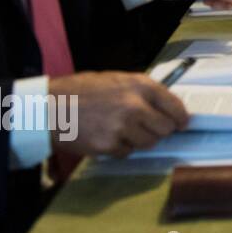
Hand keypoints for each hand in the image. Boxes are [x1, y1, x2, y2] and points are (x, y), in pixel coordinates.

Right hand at [48, 71, 189, 157]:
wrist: (49, 108)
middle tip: (148, 127)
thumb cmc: (81, 91)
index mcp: (140, 86)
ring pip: (149, 143)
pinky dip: (121, 148)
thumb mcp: (117, 80)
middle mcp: (135, 106)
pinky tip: (107, 136)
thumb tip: (166, 107)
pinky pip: (128, 152)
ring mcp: (122, 128)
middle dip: (160, 130)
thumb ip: (142, 92)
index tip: (182, 123)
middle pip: (166, 128)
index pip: (175, 106)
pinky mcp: (109, 146)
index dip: (181, 117)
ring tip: (122, 129)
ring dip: (141, 139)